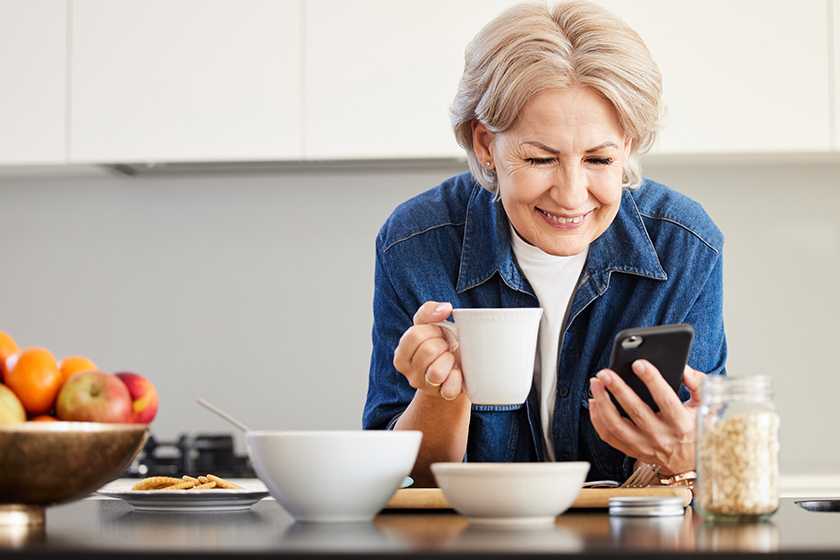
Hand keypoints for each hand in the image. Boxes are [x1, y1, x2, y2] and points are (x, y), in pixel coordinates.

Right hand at [393, 301, 463, 400]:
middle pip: (428, 351)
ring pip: (437, 371)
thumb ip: (430, 310)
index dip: (432, 330)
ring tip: (450, 359)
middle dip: (442, 344)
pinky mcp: (443, 396)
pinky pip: (449, 389)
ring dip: (449, 360)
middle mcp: (410, 374)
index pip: (414, 336)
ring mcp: (426, 387)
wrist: (457, 366)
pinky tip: (457, 372)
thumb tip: (445, 308)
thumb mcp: (430, 324)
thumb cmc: (440, 343)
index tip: (438, 333)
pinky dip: (457, 378)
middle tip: (445, 347)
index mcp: (401, 356)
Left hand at [588, 360, 705, 475]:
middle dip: (618, 389)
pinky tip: (594, 402)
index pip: (665, 399)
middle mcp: (661, 437)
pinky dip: (598, 420)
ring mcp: (644, 446)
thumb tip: (684, 368)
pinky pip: (609, 436)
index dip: (652, 380)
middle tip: (606, 373)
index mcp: (680, 424)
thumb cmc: (694, 431)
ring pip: (616, 425)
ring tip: (596, 384)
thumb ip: (698, 385)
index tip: (639, 363)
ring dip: (603, 403)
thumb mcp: (704, 408)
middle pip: (635, 410)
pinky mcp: (631, 451)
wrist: (688, 464)